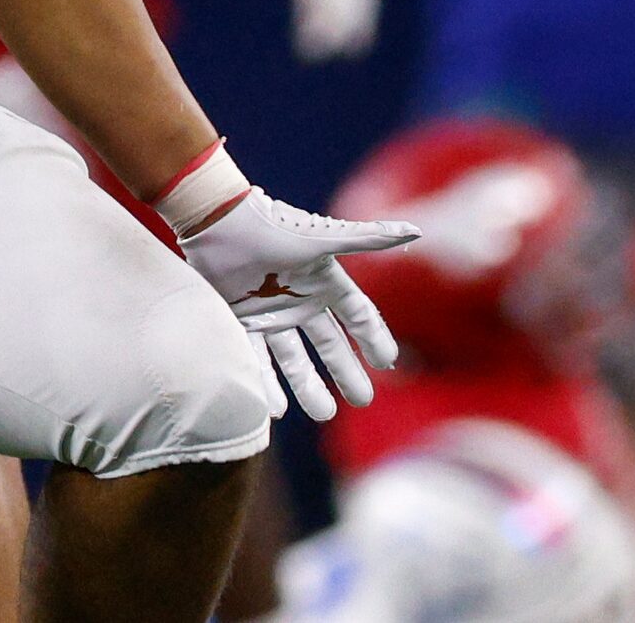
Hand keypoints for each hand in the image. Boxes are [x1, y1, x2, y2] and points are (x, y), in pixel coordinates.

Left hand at [182, 187, 415, 420]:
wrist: (217, 221)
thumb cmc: (273, 227)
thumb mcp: (323, 240)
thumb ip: (368, 239)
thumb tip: (417, 231)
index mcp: (323, 280)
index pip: (357, 315)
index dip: (374, 338)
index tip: (389, 364)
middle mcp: (299, 299)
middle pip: (329, 343)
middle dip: (346, 372)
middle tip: (362, 400)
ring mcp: (269, 313)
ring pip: (294, 358)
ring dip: (308, 386)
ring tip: (323, 414)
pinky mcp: (240, 321)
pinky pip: (256, 359)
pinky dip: (266, 384)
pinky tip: (276, 409)